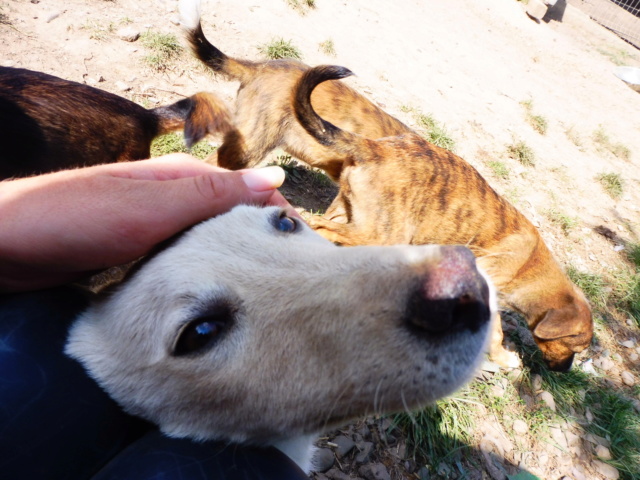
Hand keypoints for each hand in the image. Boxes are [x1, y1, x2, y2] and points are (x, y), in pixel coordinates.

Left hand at [0, 154, 292, 291]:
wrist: (6, 245)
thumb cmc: (76, 219)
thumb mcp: (152, 206)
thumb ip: (213, 194)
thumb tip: (275, 177)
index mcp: (183, 179)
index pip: (248, 192)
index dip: (278, 216)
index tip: (304, 248)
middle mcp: (173, 199)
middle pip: (231, 218)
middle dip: (259, 241)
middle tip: (288, 276)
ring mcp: (155, 227)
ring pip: (209, 242)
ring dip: (233, 259)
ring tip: (260, 288)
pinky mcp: (139, 254)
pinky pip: (185, 261)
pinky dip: (203, 272)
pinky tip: (213, 292)